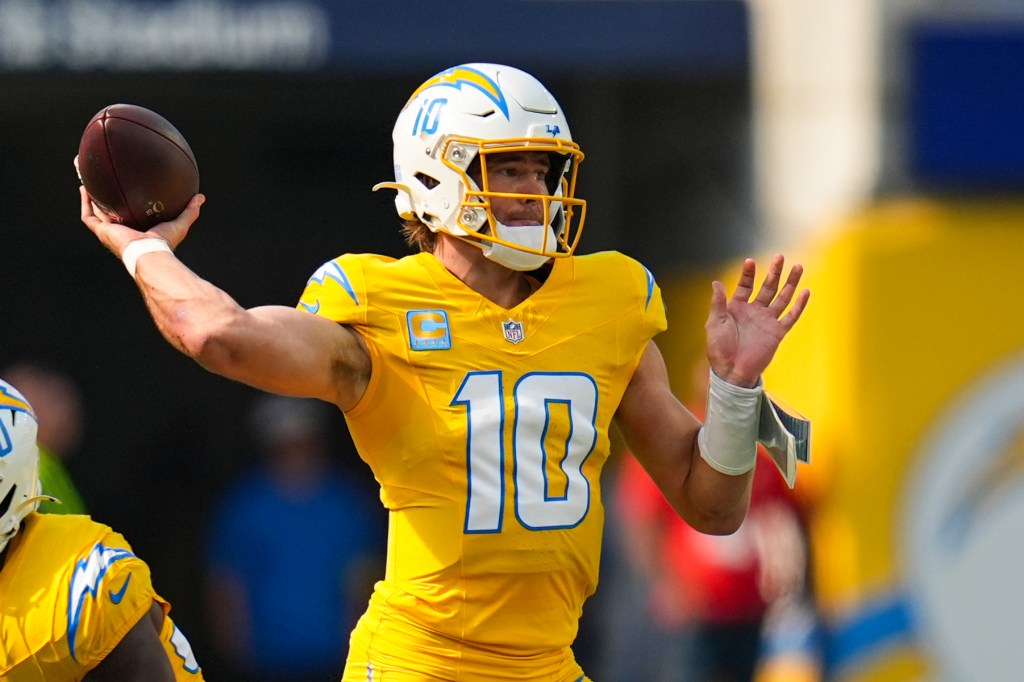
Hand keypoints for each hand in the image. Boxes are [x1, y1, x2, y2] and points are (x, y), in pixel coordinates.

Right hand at [77, 170, 204, 259]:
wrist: (150, 252)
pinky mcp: (102, 231)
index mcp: (136, 230)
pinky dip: (85, 203)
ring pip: (94, 210)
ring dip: (89, 195)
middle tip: (99, 180)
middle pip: (107, 210)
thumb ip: (190, 211)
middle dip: (102, 197)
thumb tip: (200, 197)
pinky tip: (84, 188)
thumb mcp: (180, 223)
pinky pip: (89, 216)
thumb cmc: (165, 243)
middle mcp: (120, 231)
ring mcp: (109, 232)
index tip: (123, 189)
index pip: (128, 215)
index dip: (124, 203)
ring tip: (85, 178)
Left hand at [705, 254, 808, 386]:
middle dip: (774, 272)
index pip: (745, 285)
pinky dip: (799, 305)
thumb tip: (715, 282)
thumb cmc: (719, 349)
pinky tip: (805, 292)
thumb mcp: (714, 323)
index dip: (748, 274)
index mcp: (737, 307)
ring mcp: (767, 321)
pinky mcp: (777, 332)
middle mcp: (754, 311)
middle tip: (780, 256)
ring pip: (782, 297)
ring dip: (790, 283)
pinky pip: (791, 317)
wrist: (732, 372)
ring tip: (797, 266)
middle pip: (767, 287)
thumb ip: (718, 303)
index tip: (750, 261)